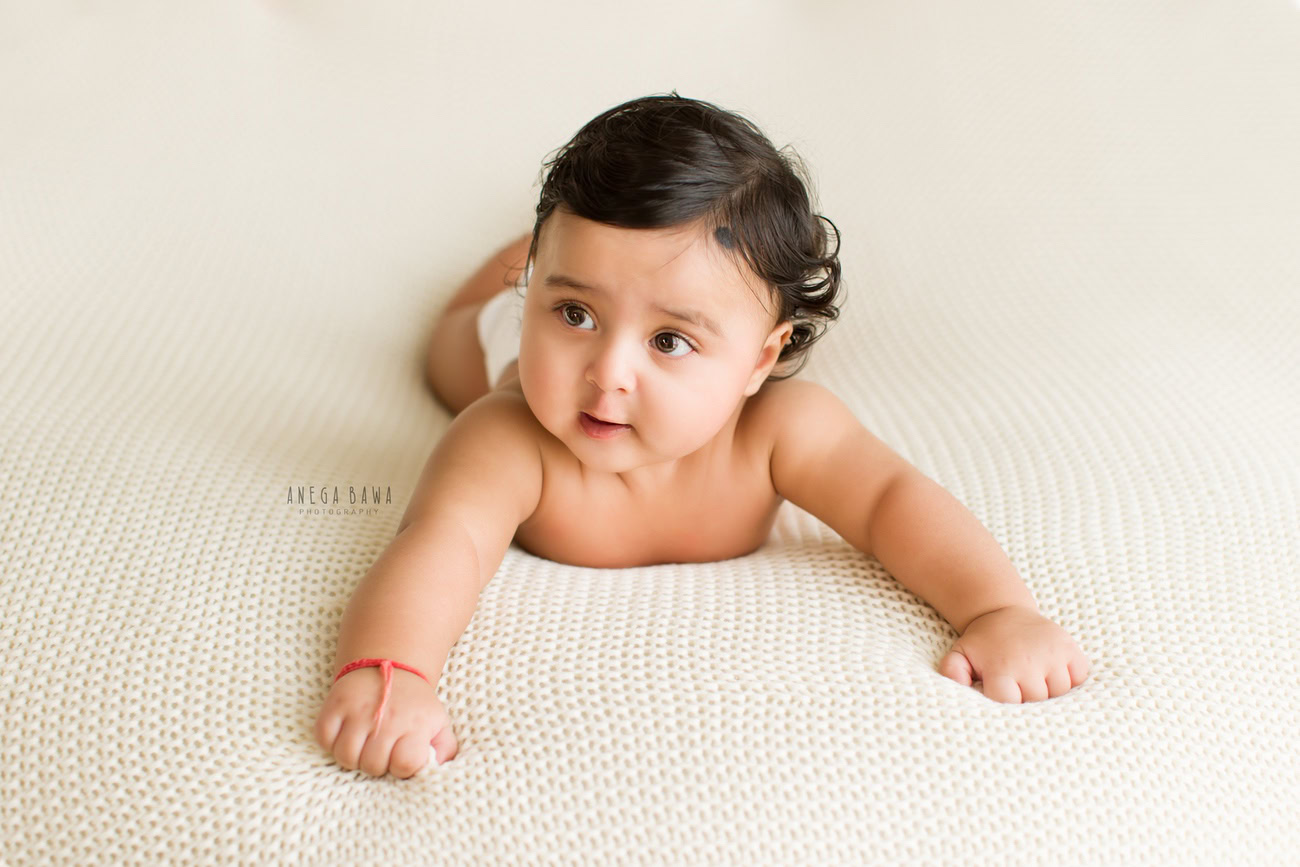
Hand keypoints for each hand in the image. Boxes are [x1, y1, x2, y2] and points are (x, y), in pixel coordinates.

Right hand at [314, 666, 458, 777]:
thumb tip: (436, 770)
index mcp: (415, 724)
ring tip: (364, 745)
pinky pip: (324, 738)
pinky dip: (331, 742)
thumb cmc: (414, 703)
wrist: (390, 664)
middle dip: (377, 764)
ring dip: (354, 757)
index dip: (402, 768)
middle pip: (372, 765)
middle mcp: (387, 717)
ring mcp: (358, 710)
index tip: (402, 758)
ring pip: (346, 757)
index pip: (405, 764)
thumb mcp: (438, 722)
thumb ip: (445, 749)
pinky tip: (346, 734)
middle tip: (382, 750)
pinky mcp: (336, 704)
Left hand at [938, 605, 1089, 702]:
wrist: (1003, 610)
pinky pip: (1079, 678)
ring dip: (1050, 690)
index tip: (1003, 694)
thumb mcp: (960, 655)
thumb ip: (953, 672)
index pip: (1010, 703)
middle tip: (1018, 684)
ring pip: (1061, 692)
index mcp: (1001, 667)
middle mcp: (1029, 662)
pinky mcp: (1070, 649)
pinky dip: (1071, 678)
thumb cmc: (983, 642)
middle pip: (1037, 701)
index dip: (1007, 702)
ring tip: (1034, 677)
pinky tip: (1053, 670)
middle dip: (1028, 699)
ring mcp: (1053, 655)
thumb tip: (957, 688)